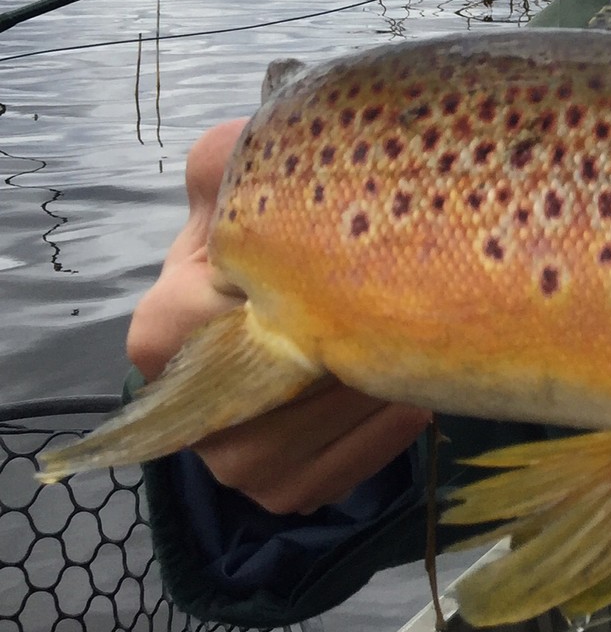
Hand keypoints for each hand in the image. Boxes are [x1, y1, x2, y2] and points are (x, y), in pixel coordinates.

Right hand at [125, 119, 430, 514]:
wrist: (267, 336)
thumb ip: (236, 160)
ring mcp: (240, 466)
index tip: (359, 245)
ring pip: (351, 411)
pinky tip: (421, 372)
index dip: (316, 274)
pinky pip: (375, 451)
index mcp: (163, 332)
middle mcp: (192, 416)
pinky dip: (409, 407)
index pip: (249, 306)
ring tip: (427, 320)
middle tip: (425, 279)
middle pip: (314, 366)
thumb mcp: (236, 198)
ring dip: (402, 363)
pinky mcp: (291, 493)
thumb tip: (252, 138)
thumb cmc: (255, 254)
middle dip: (372, 322)